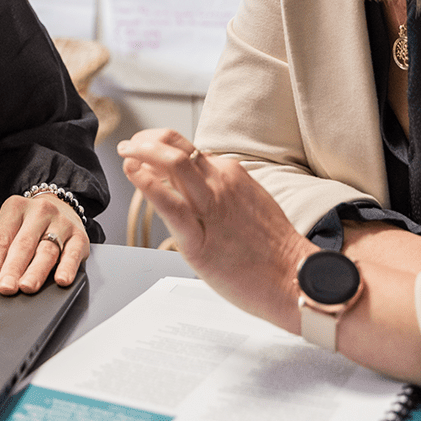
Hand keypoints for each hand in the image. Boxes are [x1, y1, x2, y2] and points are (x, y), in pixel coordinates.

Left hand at [0, 193, 89, 294]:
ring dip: (36, 270)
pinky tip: (61, 279)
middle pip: (23, 244)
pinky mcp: (80, 236)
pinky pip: (73, 253)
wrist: (62, 206)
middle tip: (5, 287)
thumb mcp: (5, 228)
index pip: (1, 237)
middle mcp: (39, 212)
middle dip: (13, 268)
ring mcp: (61, 223)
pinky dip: (68, 267)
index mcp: (15, 208)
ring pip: (47, 250)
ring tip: (27, 287)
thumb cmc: (28, 225)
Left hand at [118, 128, 315, 333]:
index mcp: (231, 174)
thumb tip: (198, 179)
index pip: (188, 148)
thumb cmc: (273, 249)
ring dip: (141, 152)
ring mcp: (210, 209)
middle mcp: (220, 184)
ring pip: (172, 164)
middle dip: (145, 140)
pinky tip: (132, 172)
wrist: (295, 280)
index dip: (161, 144)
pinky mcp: (199, 240)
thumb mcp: (251, 200)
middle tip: (129, 145)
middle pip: (176, 147)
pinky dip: (146, 183)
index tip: (146, 147)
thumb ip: (224, 186)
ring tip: (125, 153)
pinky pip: (169, 204)